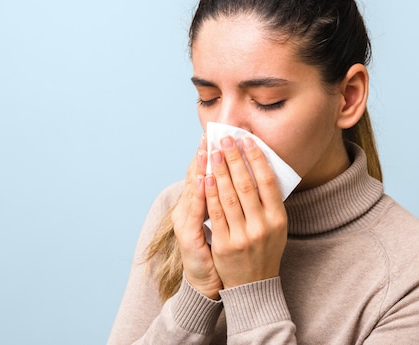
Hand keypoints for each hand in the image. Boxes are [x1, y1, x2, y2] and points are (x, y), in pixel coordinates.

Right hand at [171, 135, 222, 298]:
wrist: (209, 282)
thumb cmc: (219, 249)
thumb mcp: (219, 221)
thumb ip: (222, 199)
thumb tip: (234, 173)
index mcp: (191, 204)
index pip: (198, 172)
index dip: (204, 154)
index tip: (211, 135)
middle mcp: (184, 210)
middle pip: (193, 176)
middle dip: (203, 155)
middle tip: (210, 135)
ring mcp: (184, 222)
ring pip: (192, 189)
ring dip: (200, 168)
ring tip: (207, 149)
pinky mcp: (186, 235)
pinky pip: (194, 211)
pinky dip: (199, 194)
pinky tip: (204, 180)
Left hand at [205, 136, 287, 288]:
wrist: (253, 285)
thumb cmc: (264, 249)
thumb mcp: (276, 227)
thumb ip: (269, 202)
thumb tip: (258, 166)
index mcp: (278, 219)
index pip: (267, 182)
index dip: (257, 159)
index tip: (247, 140)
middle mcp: (263, 226)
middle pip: (246, 185)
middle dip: (234, 159)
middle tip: (225, 139)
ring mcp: (243, 236)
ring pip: (229, 196)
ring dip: (219, 171)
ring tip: (213, 152)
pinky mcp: (224, 245)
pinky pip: (215, 213)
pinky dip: (209, 193)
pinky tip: (205, 177)